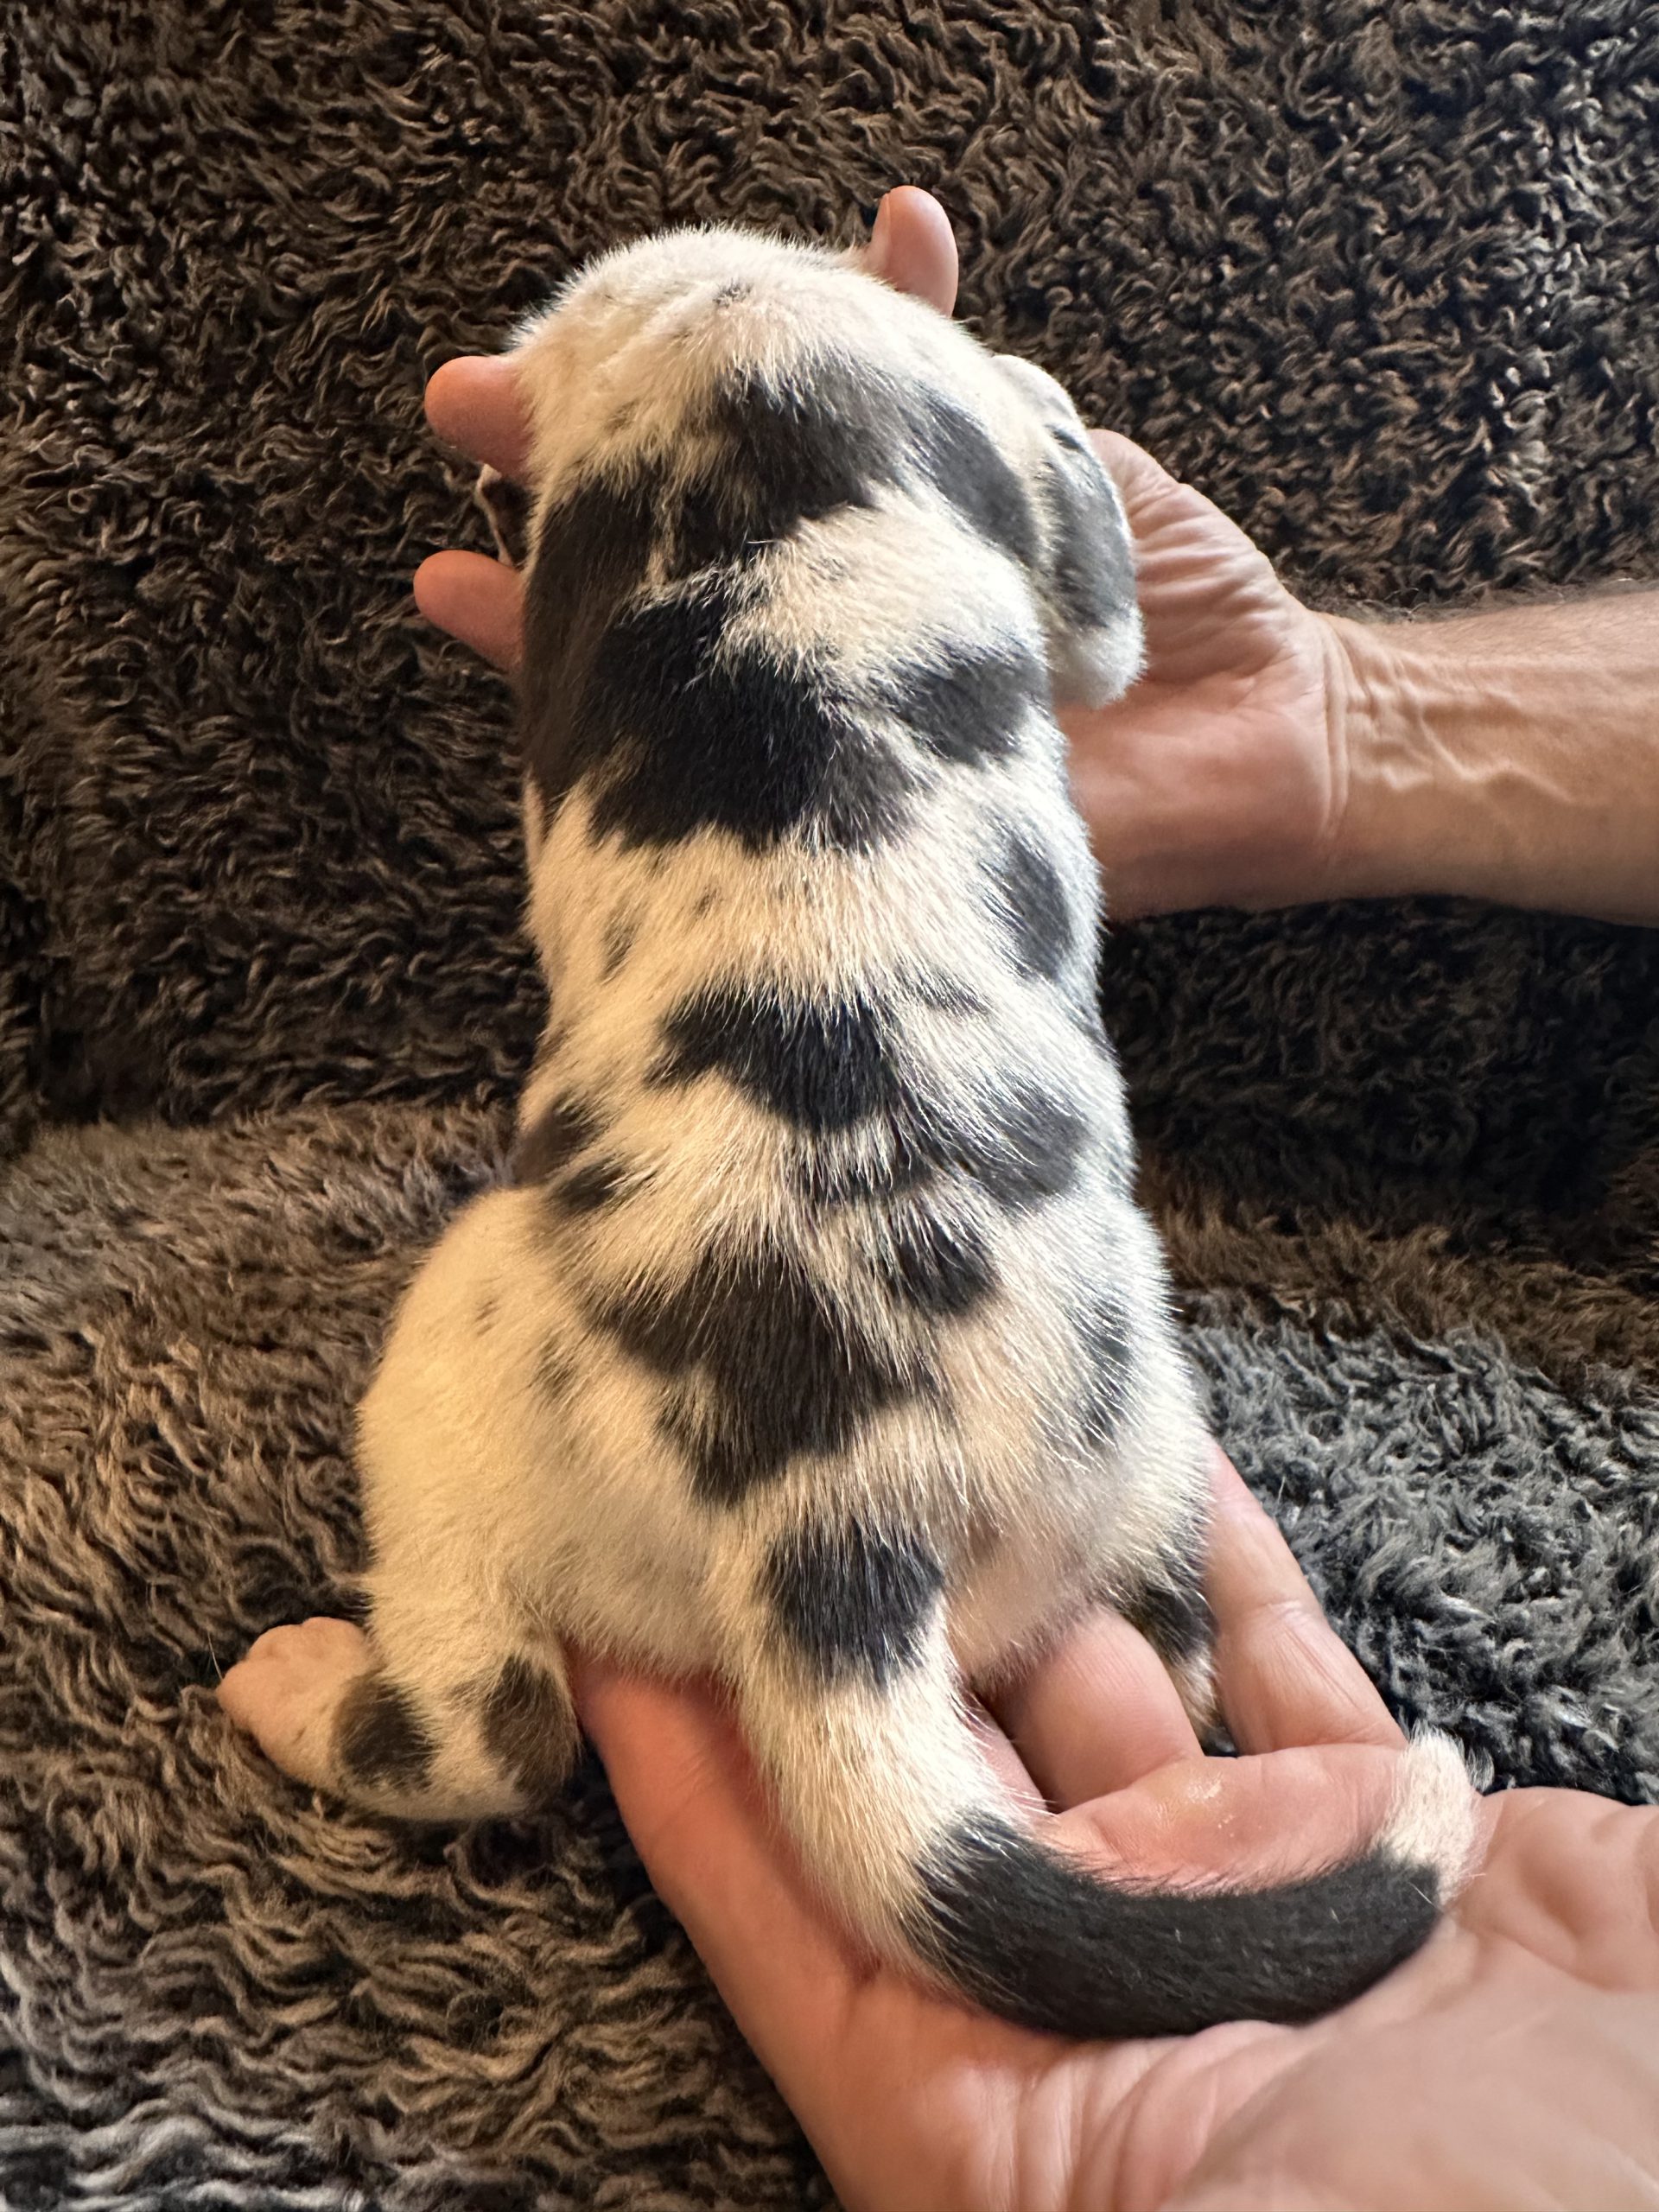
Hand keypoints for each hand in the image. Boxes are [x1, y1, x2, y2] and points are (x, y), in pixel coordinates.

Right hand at [414, 187, 1356, 920]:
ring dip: (556, 635)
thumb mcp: (1052, 450)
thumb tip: (893, 230)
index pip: (719, 473)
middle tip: (460, 428)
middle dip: (561, 496)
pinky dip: (669, 747)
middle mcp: (821, 646)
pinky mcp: (861, 826)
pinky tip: (573, 714)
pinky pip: (748, 791)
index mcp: (856, 552)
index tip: (542, 353)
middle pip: (664, 573)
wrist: (1275, 739)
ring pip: (671, 689)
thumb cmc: (1175, 602)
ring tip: (450, 583)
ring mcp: (828, 741)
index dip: (635, 409)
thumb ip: (956, 369)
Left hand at [576, 1451, 1658, 2211]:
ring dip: (1026, 1567)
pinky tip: (1155, 1448)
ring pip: (1103, 1694)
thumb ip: (1011, 2136)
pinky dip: (1218, 1561)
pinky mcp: (1388, 1827)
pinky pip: (1274, 1663)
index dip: (690, 1771)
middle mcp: (1115, 1997)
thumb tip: (925, 2107)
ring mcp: (1256, 1899)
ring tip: (943, 1416)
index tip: (605, 1612)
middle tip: (781, 1443)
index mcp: (1014, 2122)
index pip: (797, 1916)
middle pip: (941, 1777)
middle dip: (857, 1625)